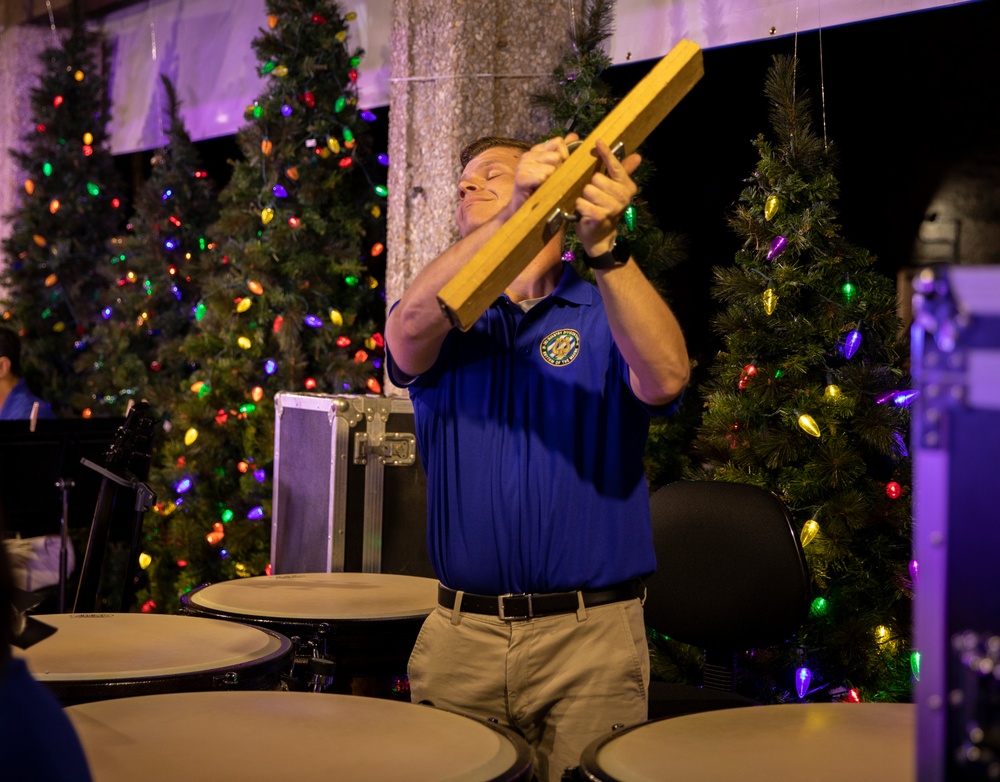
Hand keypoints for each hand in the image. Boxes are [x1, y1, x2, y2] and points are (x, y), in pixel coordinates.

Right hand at [502, 133, 580, 219]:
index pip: (558, 142)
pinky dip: (545, 186)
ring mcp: (522, 166)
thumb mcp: (555, 169)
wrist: (523, 210)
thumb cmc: (541, 190)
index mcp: (536, 151)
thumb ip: (564, 152)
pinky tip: (540, 191)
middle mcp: (528, 155)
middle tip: (551, 182)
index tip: (560, 170)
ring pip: (551, 168)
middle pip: (557, 157)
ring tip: (546, 188)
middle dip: (559, 171)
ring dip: (552, 181)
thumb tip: (574, 135)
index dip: (565, 156)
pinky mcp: (520, 178)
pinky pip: (543, 177)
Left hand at [574, 140, 640, 256]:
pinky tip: (584, 212)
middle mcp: (622, 196)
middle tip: (594, 197)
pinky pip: (582, 202)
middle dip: (590, 186)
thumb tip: (637, 156)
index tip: (598, 142)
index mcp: (627, 187)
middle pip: (597, 178)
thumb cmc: (605, 209)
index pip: (616, 166)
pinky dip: (579, 206)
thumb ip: (623, 172)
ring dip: (584, 197)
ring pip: (588, 189)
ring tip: (589, 205)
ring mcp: (612, 207)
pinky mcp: (599, 216)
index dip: (606, 153)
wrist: (600, 236)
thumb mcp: (614, 190)